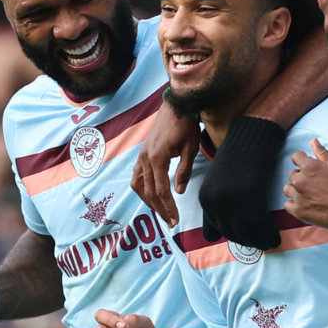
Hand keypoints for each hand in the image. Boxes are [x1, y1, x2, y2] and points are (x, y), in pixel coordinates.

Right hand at [132, 102, 199, 226]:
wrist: (175, 106)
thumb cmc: (185, 126)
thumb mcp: (190, 149)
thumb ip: (184, 171)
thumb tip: (179, 192)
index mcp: (157, 158)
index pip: (161, 190)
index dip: (168, 207)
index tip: (176, 220)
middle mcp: (145, 159)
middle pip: (148, 191)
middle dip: (160, 209)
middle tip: (170, 222)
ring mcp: (141, 156)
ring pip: (139, 186)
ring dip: (148, 201)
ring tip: (160, 212)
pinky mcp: (141, 154)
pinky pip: (137, 176)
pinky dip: (142, 189)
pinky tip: (150, 196)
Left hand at [199, 116, 286, 249]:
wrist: (251, 139)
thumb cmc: (238, 156)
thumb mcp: (217, 180)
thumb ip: (217, 199)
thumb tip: (222, 219)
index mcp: (205, 199)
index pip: (212, 231)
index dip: (229, 235)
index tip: (241, 237)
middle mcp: (215, 205)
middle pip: (230, 234)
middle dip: (245, 241)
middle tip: (258, 242)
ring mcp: (233, 206)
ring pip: (246, 235)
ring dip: (258, 242)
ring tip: (268, 242)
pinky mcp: (252, 204)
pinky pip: (262, 228)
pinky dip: (269, 235)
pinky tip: (276, 238)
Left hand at [284, 139, 327, 228]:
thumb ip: (323, 154)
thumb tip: (313, 141)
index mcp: (309, 167)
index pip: (296, 156)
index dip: (303, 159)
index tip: (310, 166)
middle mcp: (300, 181)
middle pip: (292, 174)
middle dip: (302, 176)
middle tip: (315, 183)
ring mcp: (298, 197)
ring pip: (288, 189)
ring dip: (296, 189)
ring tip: (309, 194)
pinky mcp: (299, 211)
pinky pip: (288, 205)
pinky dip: (294, 204)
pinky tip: (305, 203)